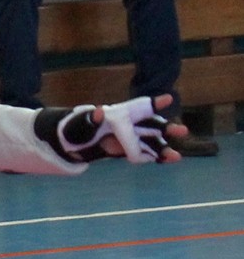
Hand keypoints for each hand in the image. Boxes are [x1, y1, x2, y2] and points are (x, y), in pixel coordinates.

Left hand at [38, 94, 184, 163]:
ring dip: (164, 149)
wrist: (76, 141)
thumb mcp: (79, 124)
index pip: (138, 108)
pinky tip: (169, 160)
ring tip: (176, 156)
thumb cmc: (78, 128)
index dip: (153, 104)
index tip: (168, 98)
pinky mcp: (132, 149)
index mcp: (119, 114)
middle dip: (166, 128)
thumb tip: (98, 111)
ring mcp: (133, 137)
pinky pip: (147, 153)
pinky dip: (157, 157)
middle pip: (152, 125)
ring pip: (152, 142)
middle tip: (182, 131)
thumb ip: (89, 119)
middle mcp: (131, 123)